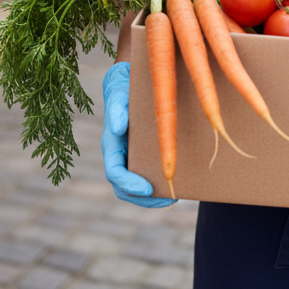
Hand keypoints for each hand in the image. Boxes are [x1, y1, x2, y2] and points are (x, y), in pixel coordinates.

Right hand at [101, 62, 174, 207]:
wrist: (129, 87)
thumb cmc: (123, 92)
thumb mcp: (120, 96)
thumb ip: (117, 109)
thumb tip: (118, 128)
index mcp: (111, 147)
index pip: (115, 173)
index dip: (129, 184)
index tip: (147, 189)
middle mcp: (119, 157)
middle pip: (125, 189)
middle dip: (145, 199)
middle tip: (168, 201)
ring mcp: (130, 159)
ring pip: (137, 187)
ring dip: (154, 198)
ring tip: (174, 199)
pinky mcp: (143, 157)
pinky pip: (149, 177)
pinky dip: (160, 185)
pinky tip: (177, 186)